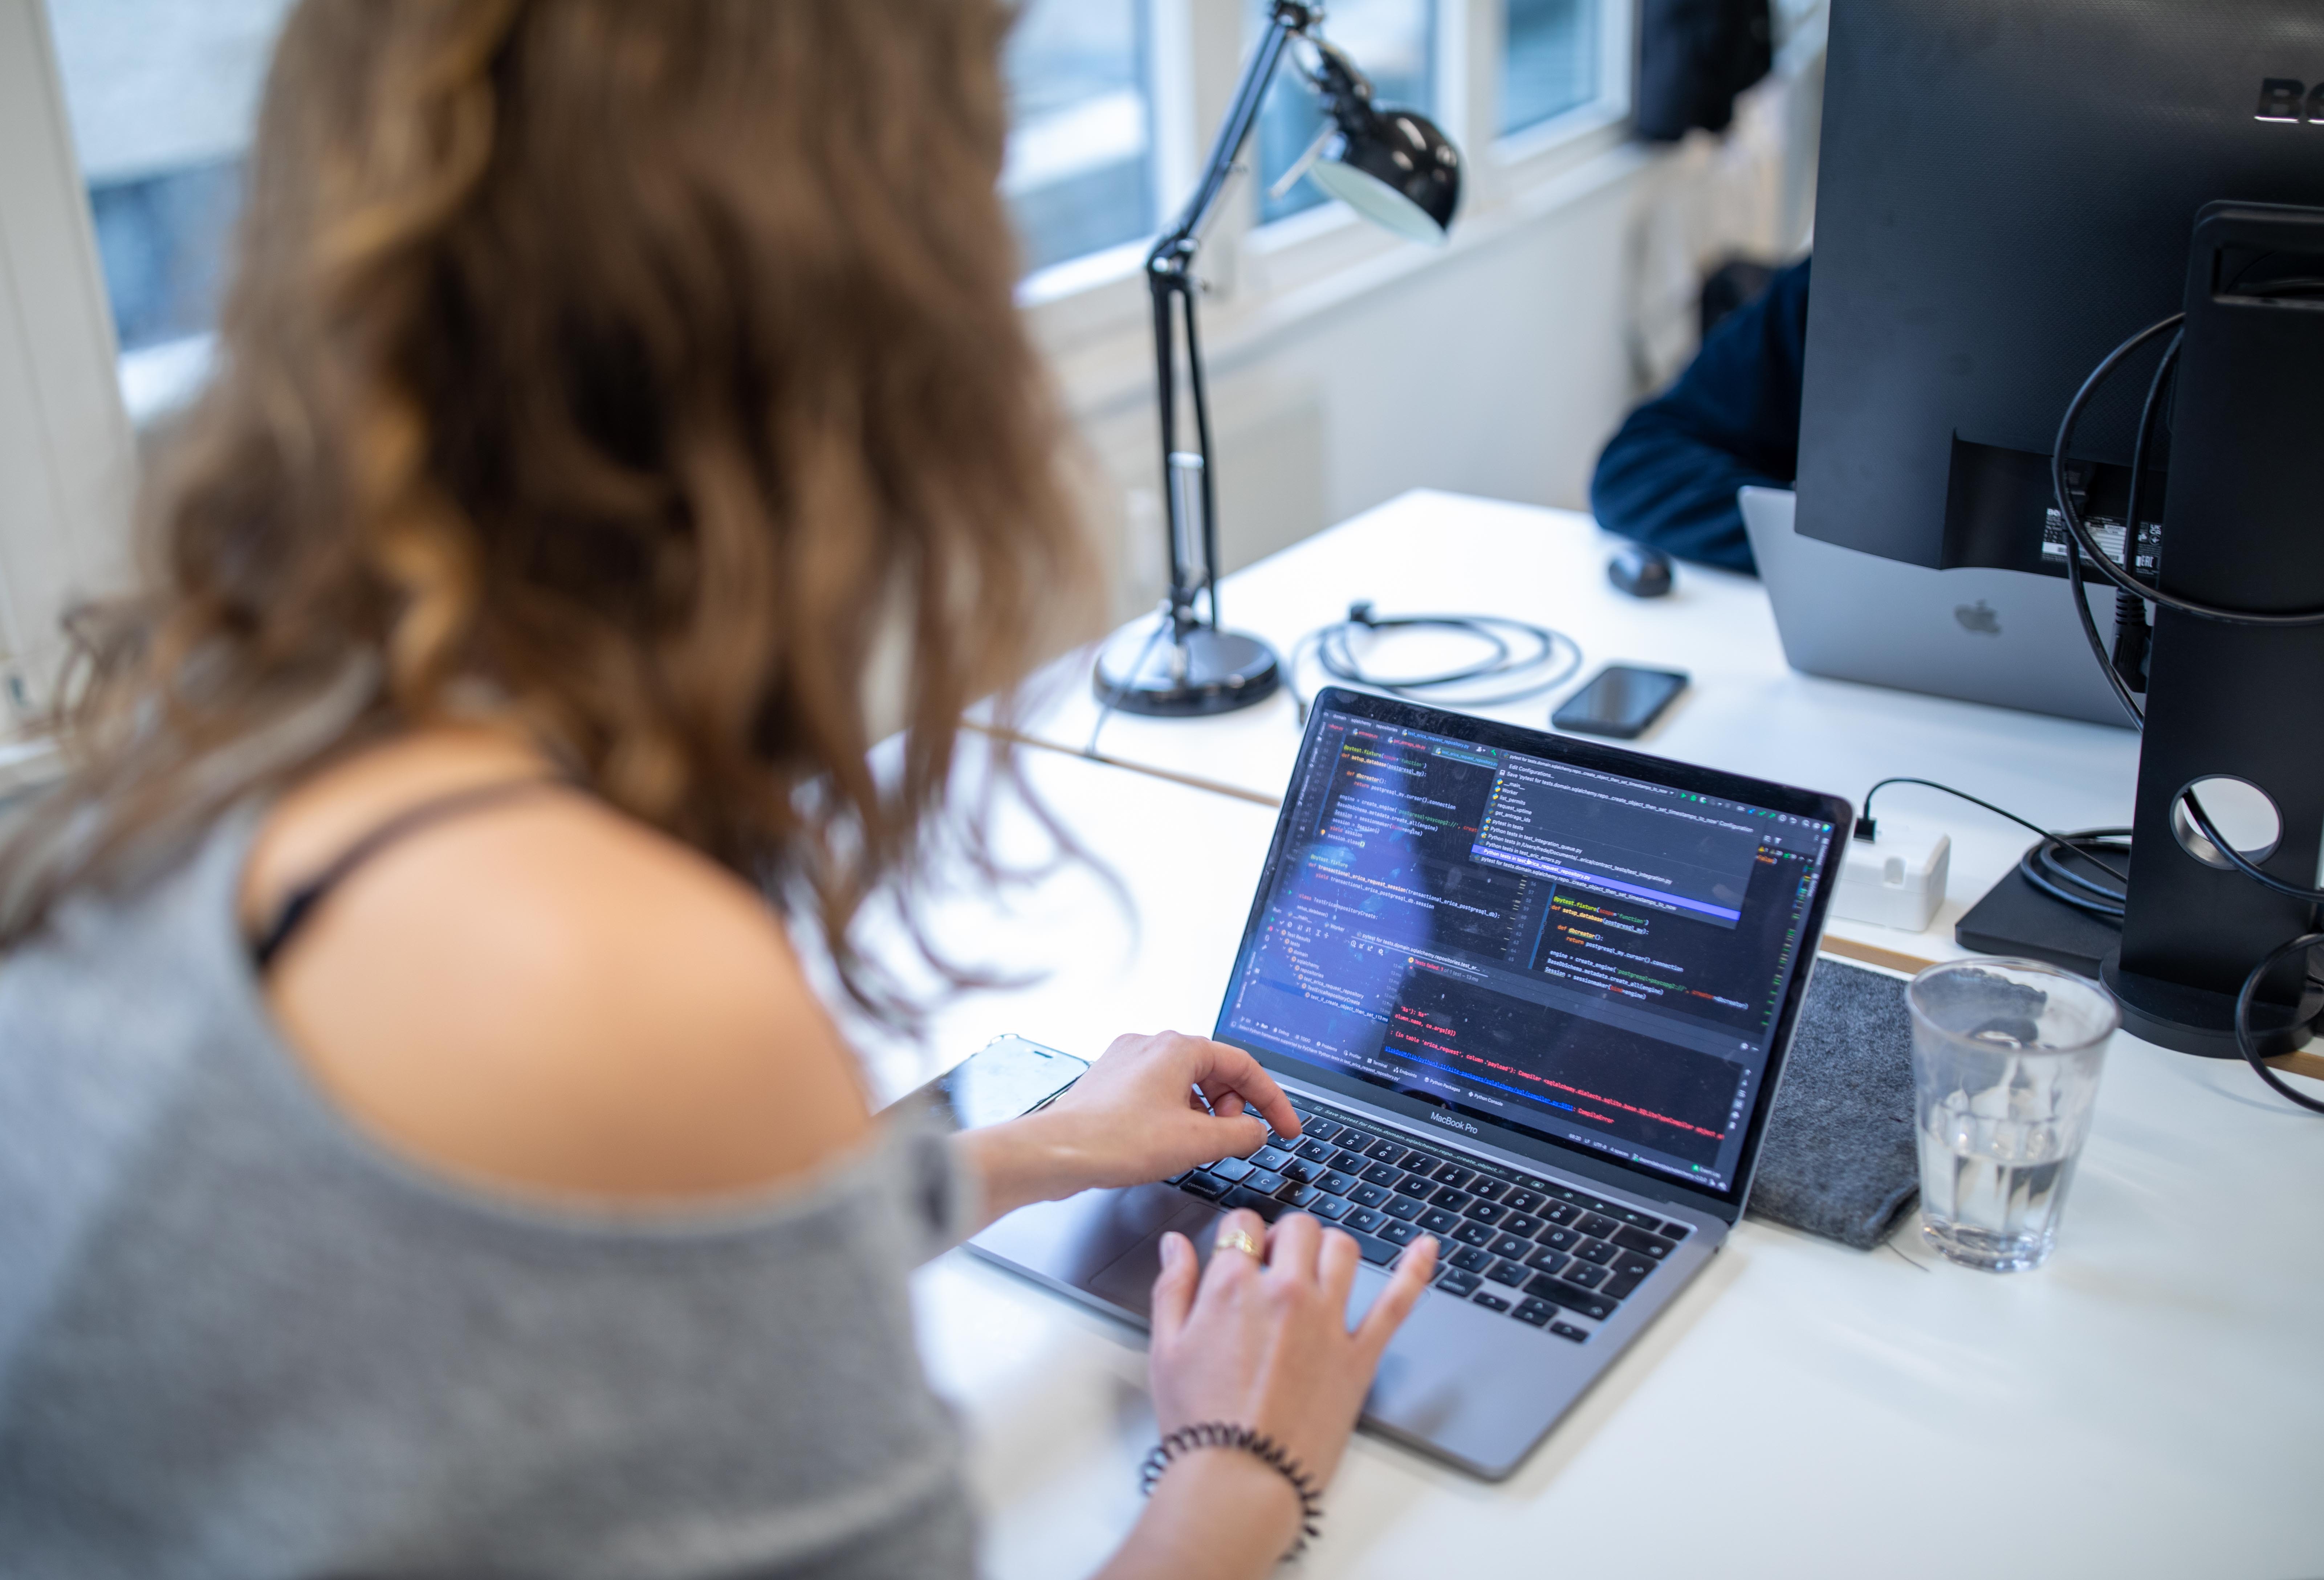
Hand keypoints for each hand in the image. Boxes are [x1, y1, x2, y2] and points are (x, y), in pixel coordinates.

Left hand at [956, 1031, 1299, 1224]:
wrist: (1055, 1153)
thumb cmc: (1114, 1140)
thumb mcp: (1196, 1142)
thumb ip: (1239, 1135)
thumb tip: (1256, 1132)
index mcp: (1178, 1047)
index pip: (1245, 1067)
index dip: (1273, 1101)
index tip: (1287, 1128)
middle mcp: (1151, 1045)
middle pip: (1214, 1071)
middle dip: (1233, 1107)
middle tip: (1237, 1141)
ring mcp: (1127, 1062)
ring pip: (1185, 1084)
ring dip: (1204, 1114)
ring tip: (1200, 1147)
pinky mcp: (1110, 1083)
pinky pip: (1158, 1094)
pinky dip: (1176, 1116)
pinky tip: (1168, 1144)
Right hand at [1145, 1211, 1436, 1537]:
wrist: (1238, 1480)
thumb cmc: (1199, 1421)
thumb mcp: (1166, 1349)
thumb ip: (1173, 1287)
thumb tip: (1176, 1244)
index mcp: (1233, 1288)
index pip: (1243, 1224)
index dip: (1240, 1234)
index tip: (1240, 1251)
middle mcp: (1286, 1294)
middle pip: (1298, 1229)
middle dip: (1285, 1237)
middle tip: (1275, 1264)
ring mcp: (1328, 1322)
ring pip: (1343, 1249)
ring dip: (1329, 1248)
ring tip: (1317, 1268)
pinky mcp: (1360, 1355)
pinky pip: (1396, 1302)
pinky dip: (1415, 1269)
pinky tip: (1427, 1248)